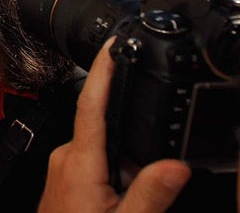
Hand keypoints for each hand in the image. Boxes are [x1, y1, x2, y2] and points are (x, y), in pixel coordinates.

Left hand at [37, 40, 190, 212]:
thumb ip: (151, 194)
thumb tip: (177, 164)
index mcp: (80, 163)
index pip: (91, 103)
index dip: (104, 68)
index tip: (115, 43)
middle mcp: (66, 160)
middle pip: (105, 129)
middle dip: (134, 140)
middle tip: (152, 171)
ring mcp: (62, 171)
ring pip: (102, 151)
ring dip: (125, 166)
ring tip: (134, 200)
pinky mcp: (63, 183)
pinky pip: (93, 165)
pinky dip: (114, 175)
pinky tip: (124, 201)